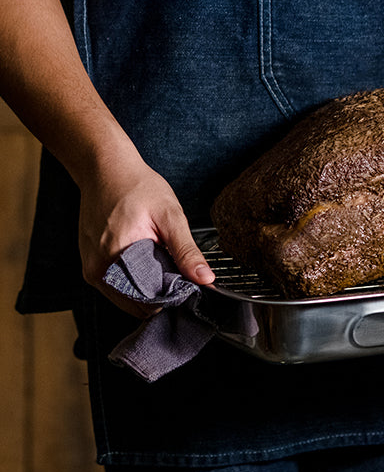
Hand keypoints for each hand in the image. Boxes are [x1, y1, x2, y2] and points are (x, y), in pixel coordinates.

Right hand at [77, 157, 214, 316]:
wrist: (106, 169)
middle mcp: (96, 269)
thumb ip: (186, 251)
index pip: (148, 300)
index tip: (188, 285)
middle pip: (136, 302)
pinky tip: (147, 261)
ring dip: (148, 288)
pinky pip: (117, 285)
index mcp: (115, 257)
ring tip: (162, 262)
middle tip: (178, 271)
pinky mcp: (90, 265)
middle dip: (161, 293)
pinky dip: (135, 280)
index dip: (172, 297)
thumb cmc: (137, 187)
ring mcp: (90, 269)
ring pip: (126, 296)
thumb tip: (205, 279)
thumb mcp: (169, 215)